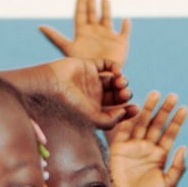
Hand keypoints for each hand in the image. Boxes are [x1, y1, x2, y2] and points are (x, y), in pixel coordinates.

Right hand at [5, 57, 134, 125]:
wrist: (51, 84)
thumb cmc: (69, 104)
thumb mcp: (91, 119)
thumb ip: (110, 121)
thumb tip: (123, 113)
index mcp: (95, 110)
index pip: (117, 111)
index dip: (128, 111)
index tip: (135, 108)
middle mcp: (95, 96)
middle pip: (118, 96)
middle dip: (125, 95)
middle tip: (124, 94)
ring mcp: (92, 80)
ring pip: (115, 81)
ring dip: (122, 81)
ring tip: (120, 82)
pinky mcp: (89, 65)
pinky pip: (108, 65)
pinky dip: (116, 67)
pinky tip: (117, 72)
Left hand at [39, 0, 131, 67]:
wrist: (100, 78)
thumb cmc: (83, 65)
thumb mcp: (67, 49)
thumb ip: (55, 37)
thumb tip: (39, 26)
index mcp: (83, 33)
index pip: (80, 15)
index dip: (81, 4)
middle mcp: (94, 33)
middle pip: (92, 14)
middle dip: (91, 2)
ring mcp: (108, 37)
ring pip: (107, 19)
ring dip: (106, 9)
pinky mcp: (121, 44)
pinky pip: (124, 33)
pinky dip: (126, 27)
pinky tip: (126, 20)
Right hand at [108, 93, 187, 186]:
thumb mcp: (168, 184)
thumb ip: (178, 167)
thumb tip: (184, 148)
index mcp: (160, 155)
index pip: (170, 134)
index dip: (177, 121)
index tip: (184, 108)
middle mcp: (146, 148)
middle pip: (157, 124)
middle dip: (164, 110)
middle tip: (173, 96)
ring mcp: (132, 146)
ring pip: (142, 123)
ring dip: (148, 109)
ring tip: (156, 94)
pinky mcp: (118, 147)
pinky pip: (124, 129)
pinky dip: (129, 118)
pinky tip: (135, 106)